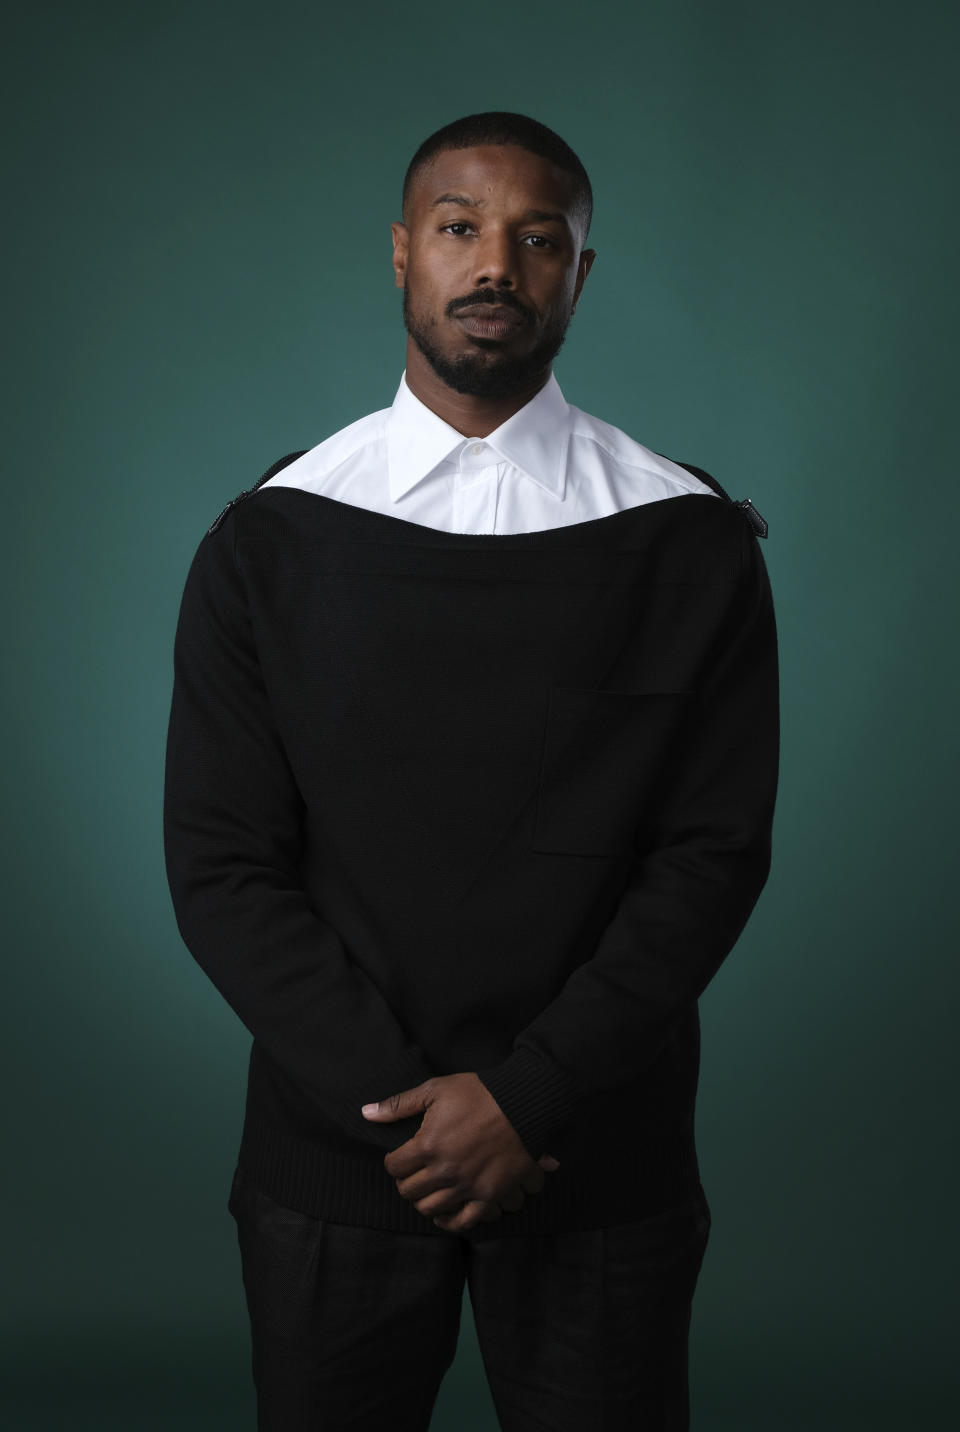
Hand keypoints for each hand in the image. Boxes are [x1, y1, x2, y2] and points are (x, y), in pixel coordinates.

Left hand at [361, 1073, 560, 1233]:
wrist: (522, 1104)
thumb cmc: (478, 1093)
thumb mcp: (435, 1090)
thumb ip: (399, 1105)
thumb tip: (366, 1113)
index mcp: (427, 1145)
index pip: (394, 1166)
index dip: (393, 1161)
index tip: (400, 1157)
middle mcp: (444, 1170)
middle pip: (408, 1191)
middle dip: (406, 1182)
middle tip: (413, 1173)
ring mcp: (466, 1186)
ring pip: (430, 1209)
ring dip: (424, 1200)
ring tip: (429, 1189)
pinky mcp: (488, 1196)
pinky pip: (463, 1222)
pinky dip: (449, 1222)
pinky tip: (445, 1213)